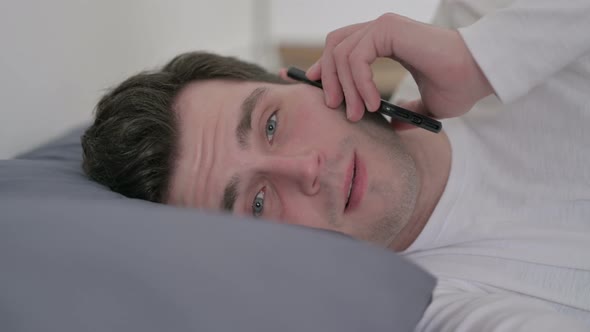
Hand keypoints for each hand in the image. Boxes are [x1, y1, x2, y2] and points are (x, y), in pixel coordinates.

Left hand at [306, 13, 493, 121]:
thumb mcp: (425, 103)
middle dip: (326, 78)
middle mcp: (381, 30)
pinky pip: (356, 57)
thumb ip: (404, 110)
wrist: (480, 76)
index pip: (342, 47)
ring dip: (344, 88)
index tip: (315, 87)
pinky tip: (373, 104)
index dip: (324, 66)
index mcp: (386, 41)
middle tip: (335, 107)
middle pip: (333, 47)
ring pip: (340, 53)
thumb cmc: (459, 87)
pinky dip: (358, 83)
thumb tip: (393, 125)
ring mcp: (384, 26)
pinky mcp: (388, 29)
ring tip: (359, 114)